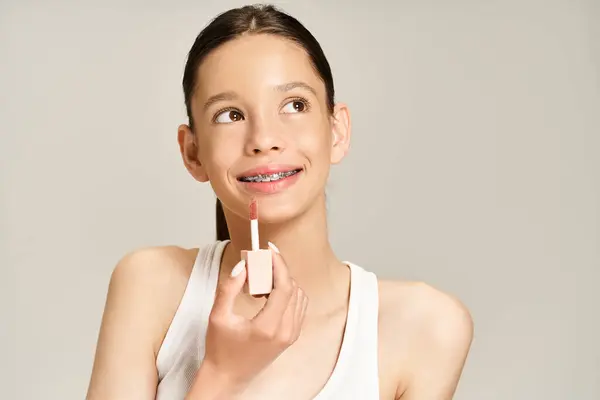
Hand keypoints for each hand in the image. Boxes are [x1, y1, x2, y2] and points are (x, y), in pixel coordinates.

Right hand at [200, 246, 307, 389]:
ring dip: (283, 281)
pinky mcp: (292, 336)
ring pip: (299, 296)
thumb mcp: (218, 316)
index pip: (285, 286)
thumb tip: (243, 265)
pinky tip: (268, 293)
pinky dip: (287, 294)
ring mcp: (291, 335)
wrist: (227, 377)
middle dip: (278, 270)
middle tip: (260, 262)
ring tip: (261, 281)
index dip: (279, 264)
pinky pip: (298, 306)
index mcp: (269, 327)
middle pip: (293, 288)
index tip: (269, 249)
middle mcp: (286, 332)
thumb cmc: (220, 349)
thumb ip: (229, 288)